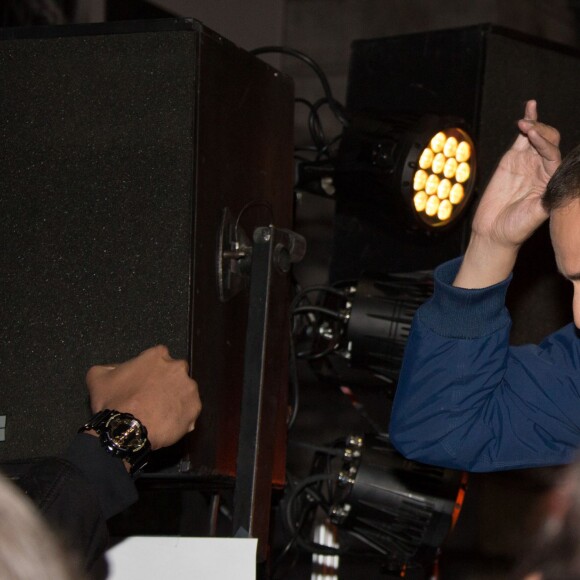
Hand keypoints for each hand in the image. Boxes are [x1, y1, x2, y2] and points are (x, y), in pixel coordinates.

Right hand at [86, 345, 201, 449]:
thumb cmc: (114, 403)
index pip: (157, 358)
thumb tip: (112, 368)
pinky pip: (189, 411)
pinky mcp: (195, 408)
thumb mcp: (98, 378)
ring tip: (159, 414)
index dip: (150, 372)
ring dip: (174, 400)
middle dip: (165, 384)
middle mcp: (178, 367)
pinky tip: (166, 423)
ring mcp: (189, 388)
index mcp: (157, 355)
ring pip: (183, 392)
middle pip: (173, 374)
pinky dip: (181, 417)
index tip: (144, 384)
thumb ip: (108, 367)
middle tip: (152, 399)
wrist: (126, 431)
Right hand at [454, 100, 560, 287]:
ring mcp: (528, 163)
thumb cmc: (516, 228)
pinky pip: (521, 138)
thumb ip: (549, 196)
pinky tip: (530, 109)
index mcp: (553, 181)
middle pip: (550, 141)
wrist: (493, 233)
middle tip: (529, 129)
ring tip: (525, 120)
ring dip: (534, 124)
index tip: (533, 137)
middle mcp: (543, 169)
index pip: (554, 155)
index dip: (545, 144)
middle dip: (541, 132)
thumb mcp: (537, 214)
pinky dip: (528, 121)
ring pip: (537, 136)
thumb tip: (560, 181)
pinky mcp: (512, 161)